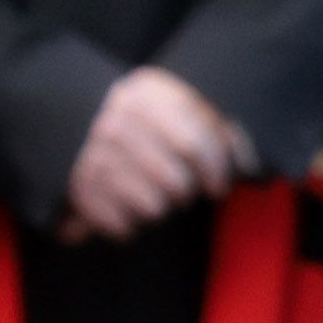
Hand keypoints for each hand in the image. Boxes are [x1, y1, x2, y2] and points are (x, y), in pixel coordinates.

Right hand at [62, 65, 255, 237]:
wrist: (74, 112)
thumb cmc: (149, 115)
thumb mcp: (183, 104)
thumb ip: (221, 129)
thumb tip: (248, 167)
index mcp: (149, 96)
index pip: (194, 142)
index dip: (216, 171)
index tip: (219, 186)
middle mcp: (117, 124)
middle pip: (175, 180)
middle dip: (188, 192)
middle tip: (185, 190)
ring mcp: (93, 156)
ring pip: (152, 207)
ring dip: (162, 208)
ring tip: (157, 195)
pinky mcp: (77, 187)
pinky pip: (121, 225)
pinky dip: (131, 225)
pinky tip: (130, 208)